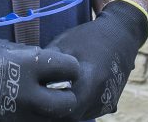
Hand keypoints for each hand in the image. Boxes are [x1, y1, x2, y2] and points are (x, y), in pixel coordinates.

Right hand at [0, 37, 78, 121]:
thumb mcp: (2, 49)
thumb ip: (28, 57)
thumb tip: (48, 65)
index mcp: (28, 65)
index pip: (70, 68)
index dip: (69, 68)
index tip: (63, 70)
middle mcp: (27, 95)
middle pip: (68, 104)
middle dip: (66, 98)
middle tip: (58, 93)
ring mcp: (17, 118)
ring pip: (50, 121)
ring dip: (50, 114)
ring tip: (40, 104)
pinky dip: (32, 121)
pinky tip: (24, 113)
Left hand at [44, 0, 147, 118]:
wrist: (121, 34)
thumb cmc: (90, 37)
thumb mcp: (64, 44)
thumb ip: (48, 64)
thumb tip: (26, 77)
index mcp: (90, 80)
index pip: (64, 109)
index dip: (48, 107)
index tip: (36, 99)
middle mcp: (102, 95)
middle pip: (72, 116)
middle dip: (55, 111)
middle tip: (40, 100)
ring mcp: (108, 101)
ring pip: (81, 116)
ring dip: (67, 111)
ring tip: (52, 96)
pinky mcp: (111, 102)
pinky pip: (90, 111)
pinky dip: (78, 107)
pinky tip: (68, 94)